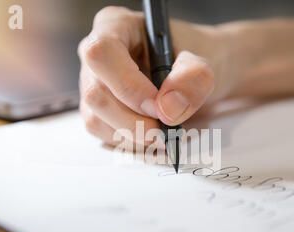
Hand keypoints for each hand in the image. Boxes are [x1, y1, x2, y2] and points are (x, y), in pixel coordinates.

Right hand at [78, 6, 228, 145]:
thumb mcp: (203, 63)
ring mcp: (91, 84)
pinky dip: (131, 142)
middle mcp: (95, 55)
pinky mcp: (96, 111)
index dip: (129, 86)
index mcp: (116, 26)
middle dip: (134, 121)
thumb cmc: (192, 61)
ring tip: (164, 132)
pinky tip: (152, 134)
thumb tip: (168, 108)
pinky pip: (104, 135)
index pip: (103, 53)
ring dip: (134, 135)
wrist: (193, 78)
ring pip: (96, 120)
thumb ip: (192, 79)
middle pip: (96, 94)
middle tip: (165, 130)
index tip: (158, 106)